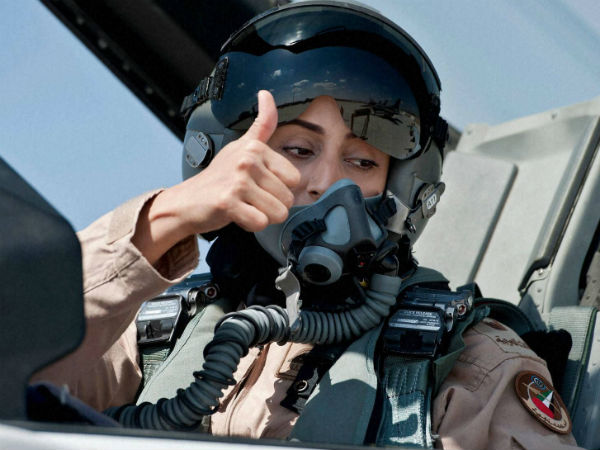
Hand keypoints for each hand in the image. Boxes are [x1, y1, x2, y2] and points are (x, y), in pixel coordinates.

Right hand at [133, 90, 300, 263]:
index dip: (279, 188)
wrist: (187, 201)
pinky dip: (250, 225)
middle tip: (248, 198)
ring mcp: (237, 180)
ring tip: (243, 206)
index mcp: (255, 148)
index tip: (258, 184)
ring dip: (262, 216)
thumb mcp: (242, 147)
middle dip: (270, 205)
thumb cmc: (219, 177)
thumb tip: (267, 94)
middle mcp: (247, 160)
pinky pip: (260, 223)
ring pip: (278, 213)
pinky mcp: (228, 202)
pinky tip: (236, 215)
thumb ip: (262, 125)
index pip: (294, 179)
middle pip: (288, 199)